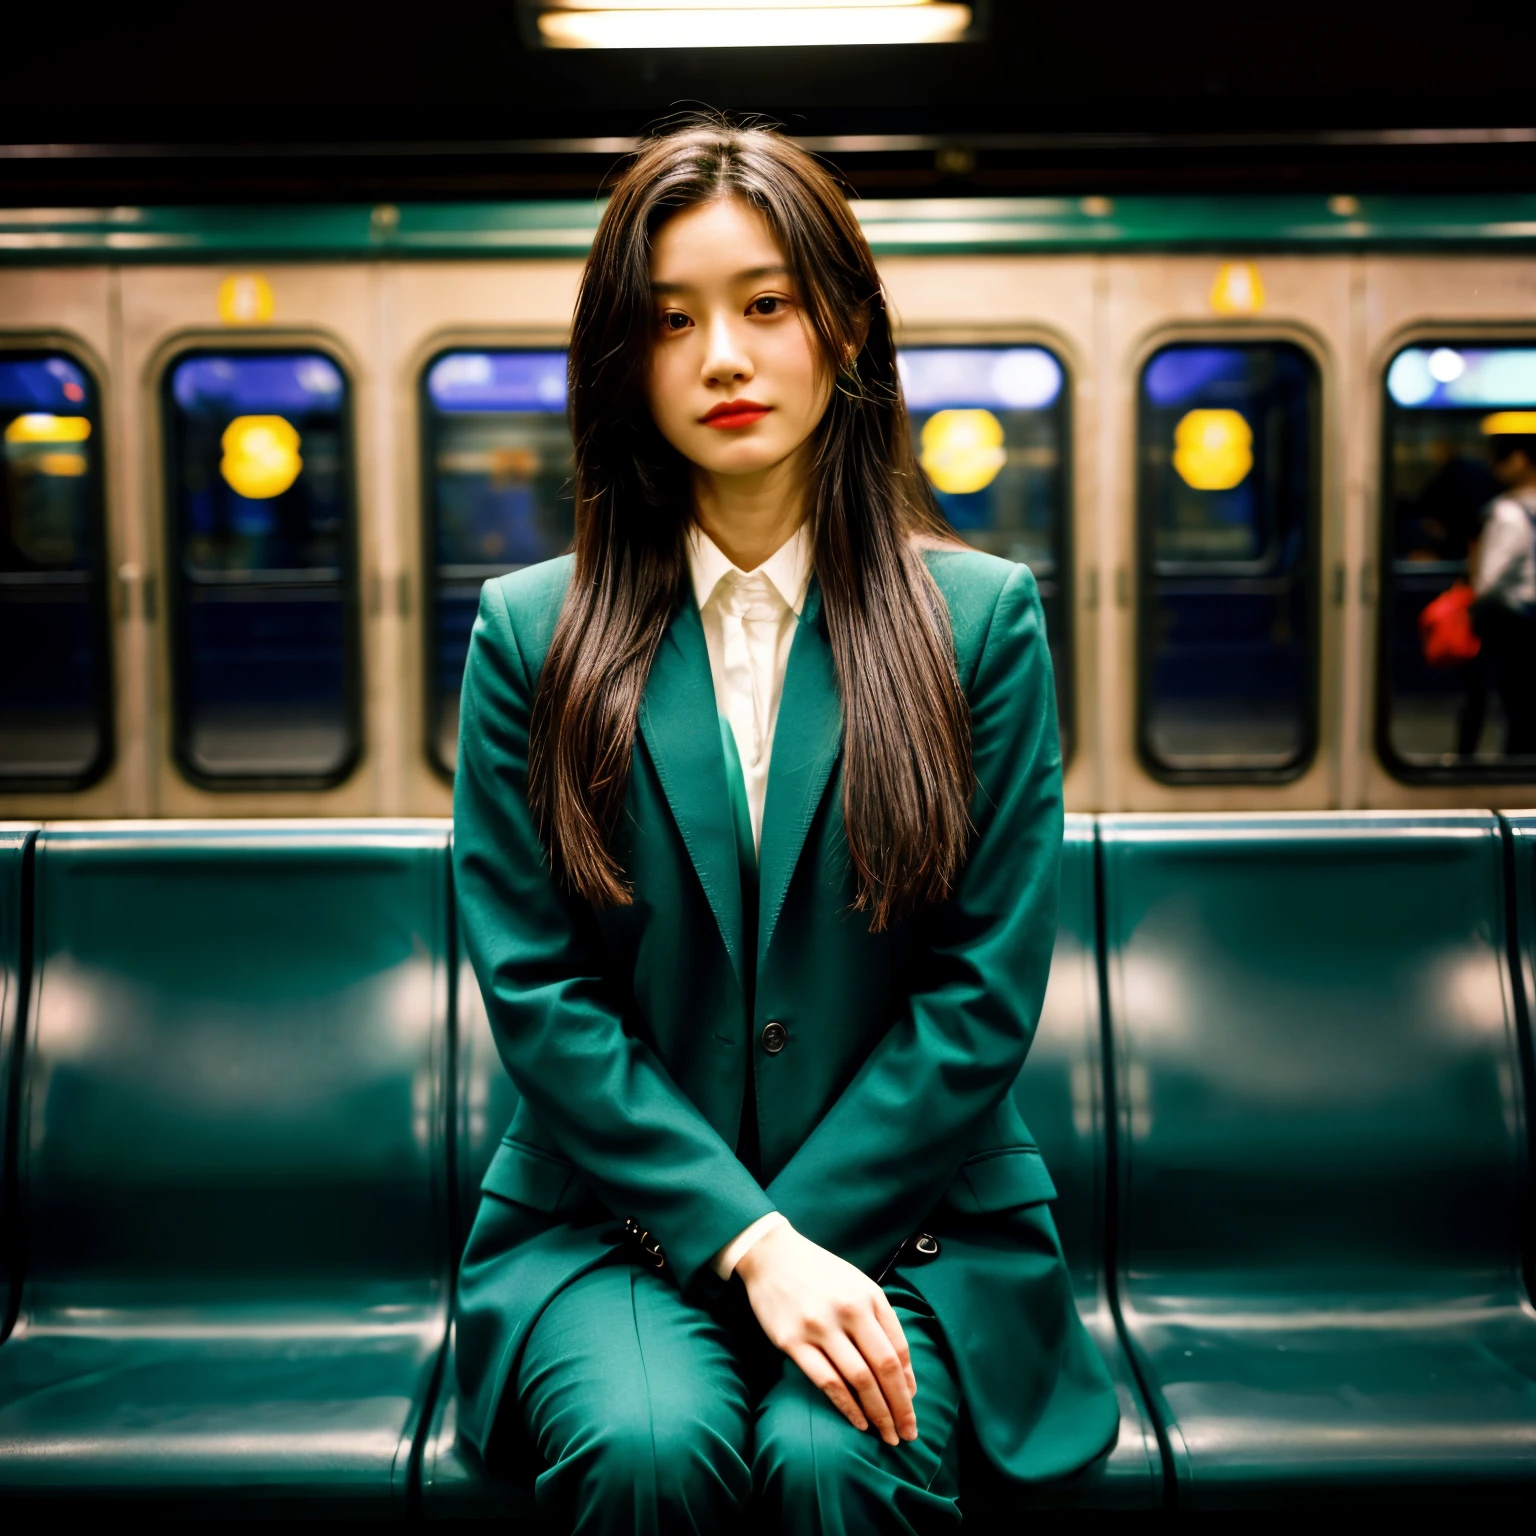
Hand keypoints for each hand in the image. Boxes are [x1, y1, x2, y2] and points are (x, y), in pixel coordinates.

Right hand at [734, 1222, 917, 1445]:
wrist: (771, 1255)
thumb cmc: (820, 1273)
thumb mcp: (858, 1285)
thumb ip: (881, 1322)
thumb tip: (904, 1375)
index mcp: (869, 1296)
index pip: (898, 1348)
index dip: (908, 1382)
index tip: (911, 1405)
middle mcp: (848, 1310)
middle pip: (884, 1367)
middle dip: (900, 1406)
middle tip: (908, 1434)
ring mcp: (819, 1326)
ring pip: (859, 1379)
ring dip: (878, 1413)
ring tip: (887, 1435)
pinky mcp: (792, 1342)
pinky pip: (827, 1382)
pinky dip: (847, 1406)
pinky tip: (859, 1422)